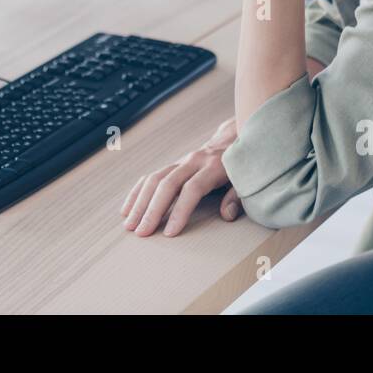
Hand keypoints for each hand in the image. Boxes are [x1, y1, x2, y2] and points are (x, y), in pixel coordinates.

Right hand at [120, 117, 241, 236]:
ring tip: (129, 225)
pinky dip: (137, 193)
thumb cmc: (240, 166)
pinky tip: (127, 210)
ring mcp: (180, 162)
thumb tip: (227, 215)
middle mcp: (193, 161)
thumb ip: (236, 197)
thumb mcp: (245, 180)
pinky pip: (149, 177)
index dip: (180, 210)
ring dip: (139, 203)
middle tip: (141, 232)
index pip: (192, 189)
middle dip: (152, 210)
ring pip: (154, 179)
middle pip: (167, 184)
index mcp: (213, 166)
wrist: (232, 139)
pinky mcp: (172, 165)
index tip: (169, 233)